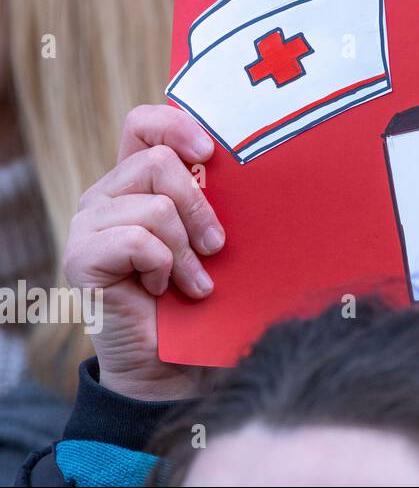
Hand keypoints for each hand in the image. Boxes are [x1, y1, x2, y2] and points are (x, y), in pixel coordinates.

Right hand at [64, 105, 224, 400]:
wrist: (173, 363)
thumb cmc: (203, 297)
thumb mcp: (214, 238)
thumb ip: (219, 201)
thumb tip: (269, 166)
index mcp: (136, 182)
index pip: (143, 124)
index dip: (175, 125)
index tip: (210, 152)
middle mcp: (106, 195)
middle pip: (157, 162)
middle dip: (199, 206)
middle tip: (215, 247)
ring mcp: (89, 224)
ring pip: (155, 205)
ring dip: (185, 248)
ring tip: (193, 281)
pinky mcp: (82, 257)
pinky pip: (137, 239)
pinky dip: (163, 265)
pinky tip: (165, 288)